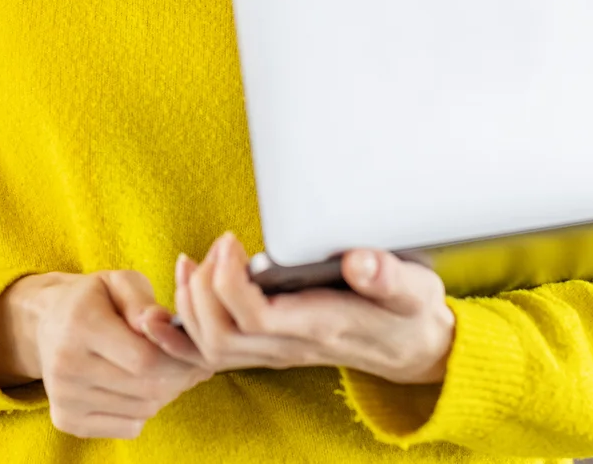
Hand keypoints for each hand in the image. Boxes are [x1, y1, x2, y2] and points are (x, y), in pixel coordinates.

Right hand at [0, 270, 209, 438]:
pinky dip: (144, 410)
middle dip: (179, 377)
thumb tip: (164, 323)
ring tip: (165, 370)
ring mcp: (64, 398)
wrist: (45, 323)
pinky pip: (129, 427)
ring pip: (143, 410)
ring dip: (165, 393)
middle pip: (147, 388)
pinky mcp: (66, 420)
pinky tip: (140, 386)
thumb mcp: (118, 282)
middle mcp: (67, 366)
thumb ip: (142, 301)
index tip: (193, 350)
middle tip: (191, 363)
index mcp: (80, 324)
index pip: (145, 359)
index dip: (179, 359)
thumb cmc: (92, 299)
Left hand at [175, 232, 455, 385]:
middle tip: (218, 246)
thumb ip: (389, 277)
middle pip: (221, 336)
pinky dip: (185, 330)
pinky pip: (214, 353)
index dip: (229, 280)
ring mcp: (277, 351)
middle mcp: (292, 345)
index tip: (231, 240)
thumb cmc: (409, 313)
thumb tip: (360, 260)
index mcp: (322, 326)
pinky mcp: (269, 347)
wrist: (414, 349)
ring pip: (211, 347)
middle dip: (202, 289)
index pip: (256, 318)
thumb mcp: (414, 289)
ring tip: (192, 261)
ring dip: (189, 304)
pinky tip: (179, 295)